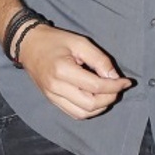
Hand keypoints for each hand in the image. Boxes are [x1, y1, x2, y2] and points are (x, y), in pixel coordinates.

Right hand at [17, 24, 132, 119]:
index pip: (95, 86)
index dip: (115, 86)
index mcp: (62, 70)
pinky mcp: (52, 100)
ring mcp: (52, 96)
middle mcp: (56, 87)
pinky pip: (74, 113)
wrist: (28, 45)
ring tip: (108, 94)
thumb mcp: (80, 42)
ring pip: (83, 113)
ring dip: (100, 107)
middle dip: (110, 98)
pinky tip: (96, 98)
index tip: (127, 81)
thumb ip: (99, 59)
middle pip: (90, 104)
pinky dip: (89, 110)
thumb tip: (114, 77)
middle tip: (118, 87)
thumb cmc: (54, 40)